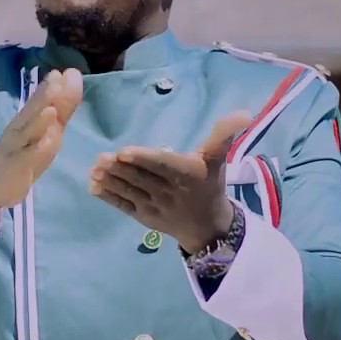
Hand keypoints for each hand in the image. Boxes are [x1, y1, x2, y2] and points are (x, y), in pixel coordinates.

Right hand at [0, 68, 81, 240]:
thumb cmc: (24, 151)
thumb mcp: (47, 128)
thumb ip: (61, 105)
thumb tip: (70, 74)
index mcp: (29, 119)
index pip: (41, 101)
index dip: (53, 87)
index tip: (69, 72)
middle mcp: (20, 130)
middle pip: (31, 112)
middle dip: (44, 97)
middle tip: (57, 80)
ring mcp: (16, 149)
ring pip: (26, 134)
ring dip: (37, 122)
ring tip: (51, 110)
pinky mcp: (14, 168)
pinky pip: (25, 159)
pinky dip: (35, 151)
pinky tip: (46, 143)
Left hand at [89, 111, 249, 253]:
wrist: (207, 226)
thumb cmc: (209, 184)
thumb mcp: (218, 158)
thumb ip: (224, 134)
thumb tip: (245, 113)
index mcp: (186, 174)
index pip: (162, 165)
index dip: (143, 158)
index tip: (124, 151)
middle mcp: (169, 191)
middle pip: (141, 177)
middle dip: (120, 168)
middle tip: (101, 157)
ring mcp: (154, 206)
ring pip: (129, 191)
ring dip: (111, 180)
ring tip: (95, 168)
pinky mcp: (143, 217)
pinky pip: (124, 206)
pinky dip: (109, 197)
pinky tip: (94, 186)